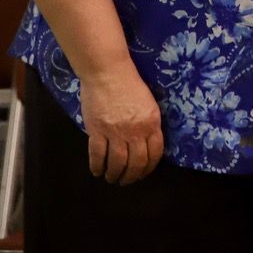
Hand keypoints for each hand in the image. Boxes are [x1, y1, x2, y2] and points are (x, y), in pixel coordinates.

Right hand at [80, 61, 164, 185]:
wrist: (108, 71)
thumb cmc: (129, 83)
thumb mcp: (148, 103)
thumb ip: (148, 124)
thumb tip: (146, 144)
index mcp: (152, 123)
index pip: (155, 154)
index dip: (148, 168)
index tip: (142, 173)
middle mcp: (136, 131)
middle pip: (136, 163)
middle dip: (131, 177)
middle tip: (125, 180)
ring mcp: (116, 133)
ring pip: (117, 164)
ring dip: (114, 175)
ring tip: (111, 177)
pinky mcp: (97, 132)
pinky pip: (98, 157)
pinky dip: (97, 167)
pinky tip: (97, 170)